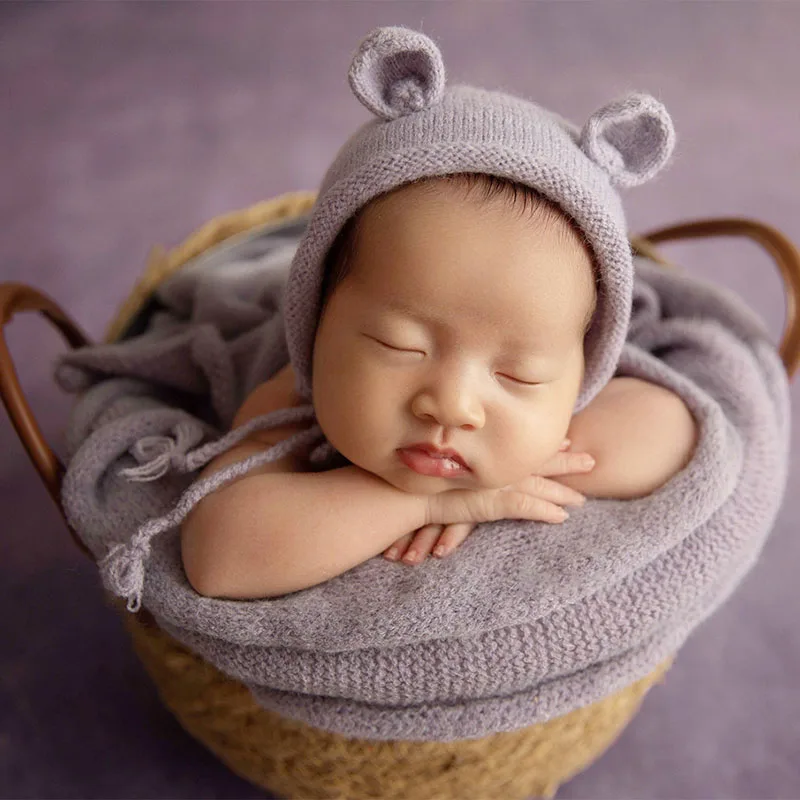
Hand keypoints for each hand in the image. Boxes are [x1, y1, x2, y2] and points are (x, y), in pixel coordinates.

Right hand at [383, 440, 594, 564]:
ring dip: (562, 490)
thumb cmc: (416, 476)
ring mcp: (495, 483)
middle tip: (590, 459)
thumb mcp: (438, 463)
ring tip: (583, 498)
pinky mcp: (493, 503)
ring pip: (539, 486)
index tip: (565, 439)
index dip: (543, 444)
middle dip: (566, 460)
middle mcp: (493, 464)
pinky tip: (562, 518)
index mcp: (484, 452)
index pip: (520, 446)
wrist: (406, 490)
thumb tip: (450, 455)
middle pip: (537, 461)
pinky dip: (545, 511)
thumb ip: (451, 458)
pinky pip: (526, 508)